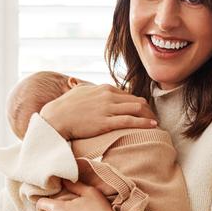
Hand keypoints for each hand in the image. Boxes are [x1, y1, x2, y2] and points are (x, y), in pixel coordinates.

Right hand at [40, 83, 157, 140]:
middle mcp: (108, 96)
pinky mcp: (106, 121)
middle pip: (136, 101)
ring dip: (148, 116)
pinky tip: (152, 125)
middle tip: (153, 118)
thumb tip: (83, 85)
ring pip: (136, 109)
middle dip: (147, 110)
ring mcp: (108, 108)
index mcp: (104, 88)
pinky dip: (144, 123)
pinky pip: (130, 121)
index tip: (143, 112)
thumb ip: (87, 88)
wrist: (55, 118)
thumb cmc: (65, 107)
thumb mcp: (79, 92)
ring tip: (156, 123)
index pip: (128, 95)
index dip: (138, 104)